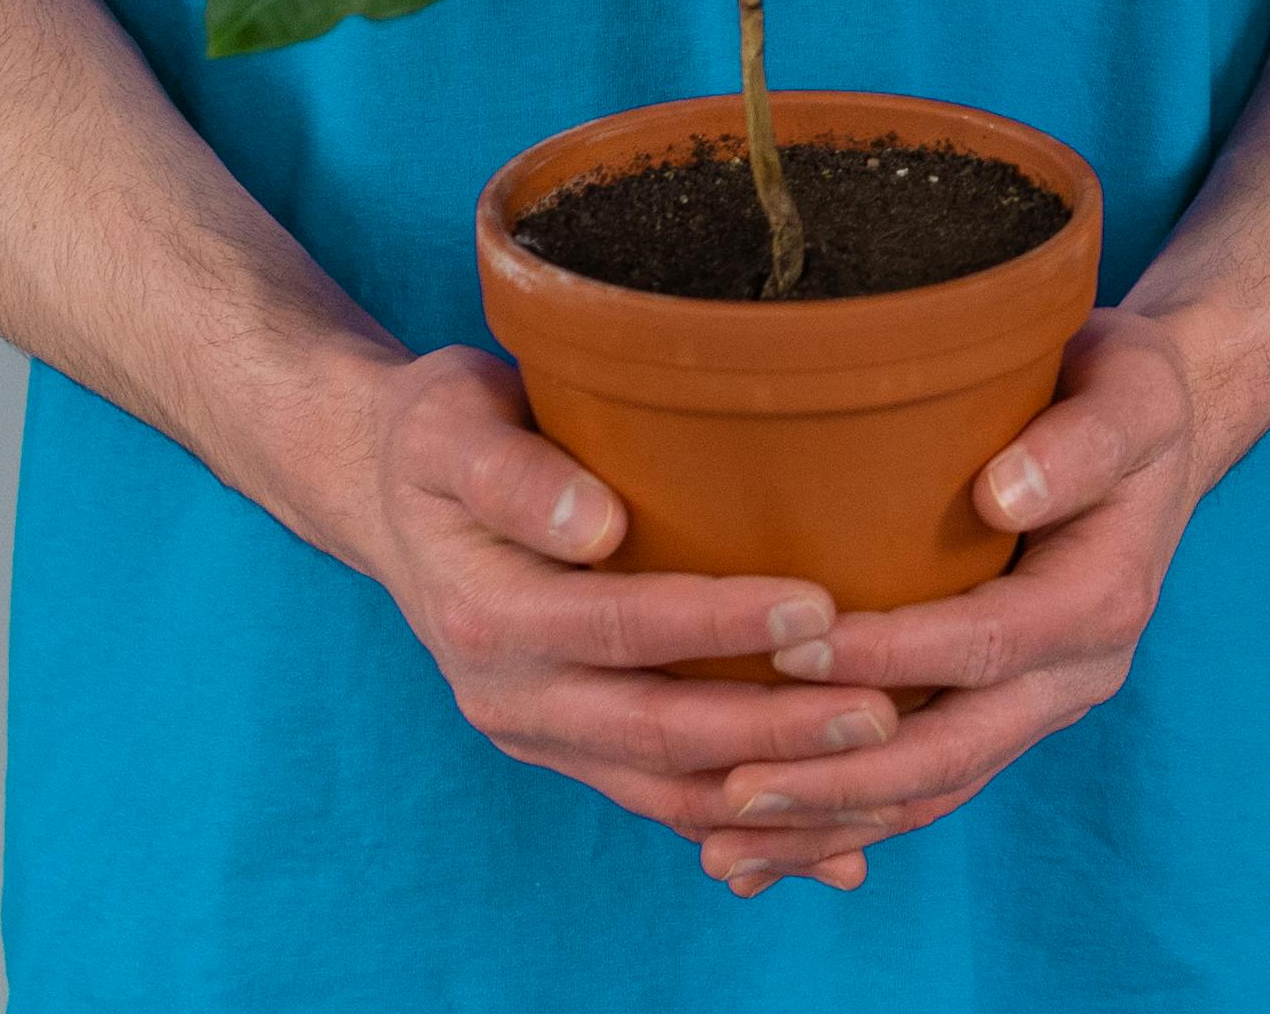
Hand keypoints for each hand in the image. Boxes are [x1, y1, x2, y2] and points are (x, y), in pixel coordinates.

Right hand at [320, 344, 907, 891]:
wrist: (386, 498)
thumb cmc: (438, 440)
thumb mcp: (452, 423)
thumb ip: (517, 475)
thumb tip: (598, 527)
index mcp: (486, 616)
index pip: (620, 627)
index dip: (719, 624)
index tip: (819, 607)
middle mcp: (509, 697)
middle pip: (657, 731)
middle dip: (775, 730)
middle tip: (882, 711)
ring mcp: (540, 736)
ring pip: (668, 790)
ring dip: (778, 794)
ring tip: (883, 772)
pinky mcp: (572, 751)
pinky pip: (664, 802)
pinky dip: (750, 829)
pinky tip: (838, 848)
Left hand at [697, 309, 1222, 893]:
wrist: (1161, 437)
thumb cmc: (1129, 398)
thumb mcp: (1129, 394)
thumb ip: (1078, 446)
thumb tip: (1001, 493)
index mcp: (1098, 603)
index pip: (980, 644)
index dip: (886, 655)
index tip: (791, 650)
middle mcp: (1074, 676)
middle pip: (951, 753)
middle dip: (837, 780)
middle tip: (731, 789)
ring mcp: (1040, 706)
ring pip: (933, 791)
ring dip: (829, 824)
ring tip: (725, 849)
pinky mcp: (1005, 715)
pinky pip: (927, 786)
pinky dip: (847, 824)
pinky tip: (764, 853)